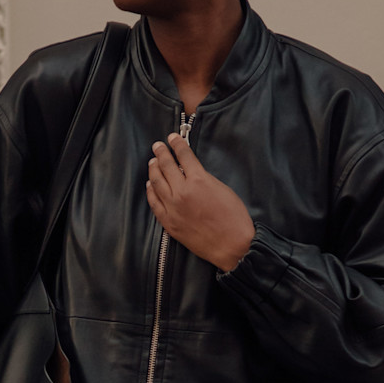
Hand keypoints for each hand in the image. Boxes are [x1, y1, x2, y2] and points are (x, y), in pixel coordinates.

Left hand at [147, 134, 254, 271]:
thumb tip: (191, 171)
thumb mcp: (222, 188)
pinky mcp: (169, 222)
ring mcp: (173, 208)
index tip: (172, 137)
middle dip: (161, 153)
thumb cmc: (233, 217)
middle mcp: (182, 192)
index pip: (183, 155)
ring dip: (153, 169)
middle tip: (157, 146)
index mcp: (198, 180)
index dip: (177, 144)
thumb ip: (204, 178)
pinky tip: (150, 185)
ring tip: (152, 162)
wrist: (231, 245)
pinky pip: (154, 203)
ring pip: (156, 182)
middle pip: (166, 166)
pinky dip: (151, 191)